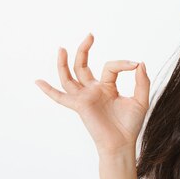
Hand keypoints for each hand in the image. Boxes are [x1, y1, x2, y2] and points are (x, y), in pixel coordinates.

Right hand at [34, 33, 149, 156]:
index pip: (110, 67)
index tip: (135, 65)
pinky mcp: (79, 106)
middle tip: (90, 35)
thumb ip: (142, 82)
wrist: (122, 143)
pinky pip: (60, 97)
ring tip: (62, 48)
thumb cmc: (131, 124)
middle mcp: (93, 90)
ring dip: (64, 63)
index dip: (123, 64)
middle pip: (82, 66)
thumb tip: (140, 63)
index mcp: (108, 87)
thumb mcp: (141, 100)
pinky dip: (49, 90)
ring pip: (69, 77)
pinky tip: (38, 82)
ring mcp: (85, 97)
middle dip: (84, 50)